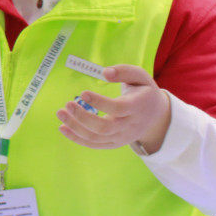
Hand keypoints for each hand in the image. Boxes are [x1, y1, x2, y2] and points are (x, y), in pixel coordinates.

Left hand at [56, 64, 171, 152]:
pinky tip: (63, 128)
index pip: (117, 109)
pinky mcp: (114, 143)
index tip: (83, 93)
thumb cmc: (143, 91)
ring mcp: (122, 137)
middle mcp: (129, 126)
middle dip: (83, 117)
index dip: (99, 102)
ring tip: (60, 113)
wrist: (156, 116)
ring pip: (96, 138)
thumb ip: (125, 71)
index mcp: (137, 107)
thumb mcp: (140, 76)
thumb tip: (105, 72)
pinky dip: (77, 138)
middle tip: (67, 104)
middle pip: (104, 127)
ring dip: (75, 127)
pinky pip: (94, 144)